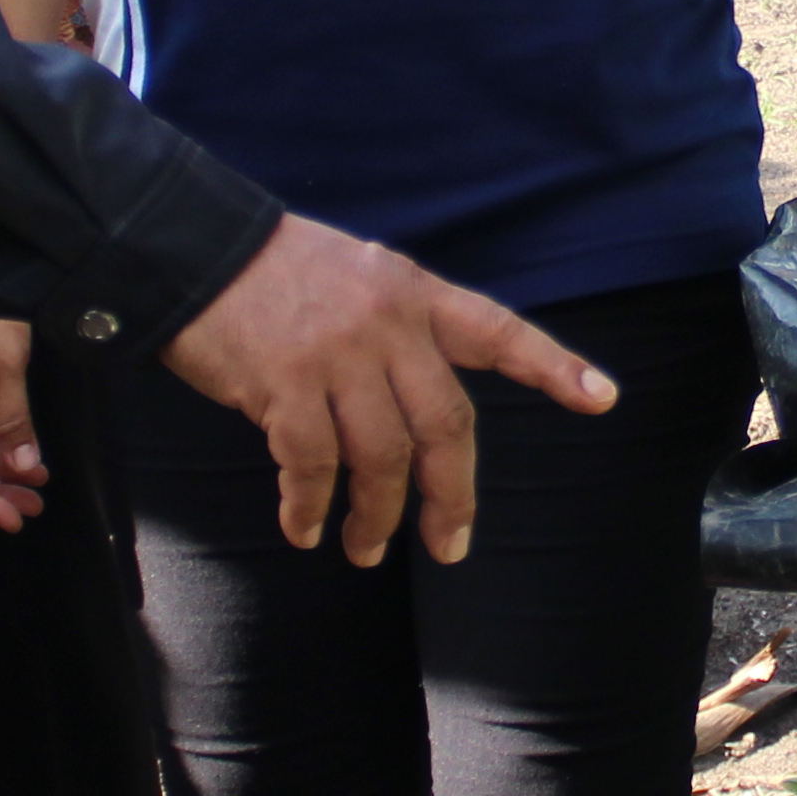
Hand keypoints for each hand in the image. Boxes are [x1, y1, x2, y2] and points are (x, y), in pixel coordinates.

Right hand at [159, 214, 614, 567]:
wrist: (194, 247)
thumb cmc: (275, 273)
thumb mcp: (358, 277)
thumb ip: (398, 332)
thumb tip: (416, 419)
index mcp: (413, 292)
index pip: (497, 331)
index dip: (552, 366)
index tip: (602, 399)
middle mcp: (387, 322)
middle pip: (446, 424)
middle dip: (451, 495)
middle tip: (448, 545)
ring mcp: (337, 353)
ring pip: (382, 457)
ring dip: (376, 516)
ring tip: (365, 548)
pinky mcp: (284, 384)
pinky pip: (312, 465)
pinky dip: (310, 506)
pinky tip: (304, 527)